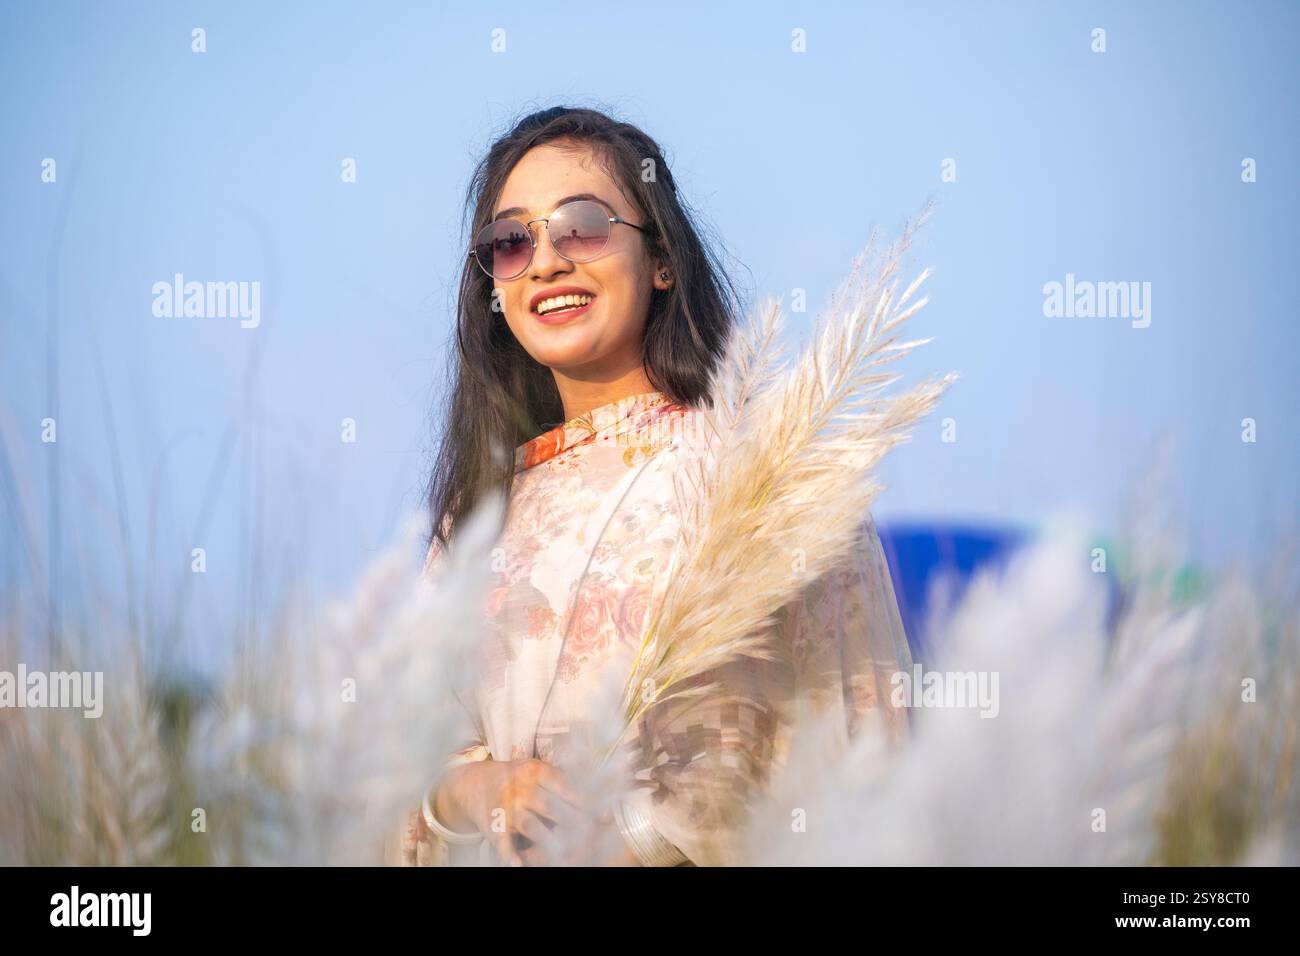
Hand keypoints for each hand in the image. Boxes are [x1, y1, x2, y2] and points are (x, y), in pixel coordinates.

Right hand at [437, 758, 588, 865]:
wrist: (473, 783)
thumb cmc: (516, 778)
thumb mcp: (536, 770)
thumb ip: (562, 781)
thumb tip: (600, 794)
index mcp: (535, 771)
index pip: (564, 786)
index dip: (586, 802)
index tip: (604, 816)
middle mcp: (520, 788)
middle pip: (551, 807)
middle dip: (574, 822)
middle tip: (592, 835)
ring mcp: (506, 808)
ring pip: (531, 826)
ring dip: (550, 841)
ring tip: (569, 853)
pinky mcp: (493, 826)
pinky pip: (503, 843)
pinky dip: (511, 856)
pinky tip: (521, 865)